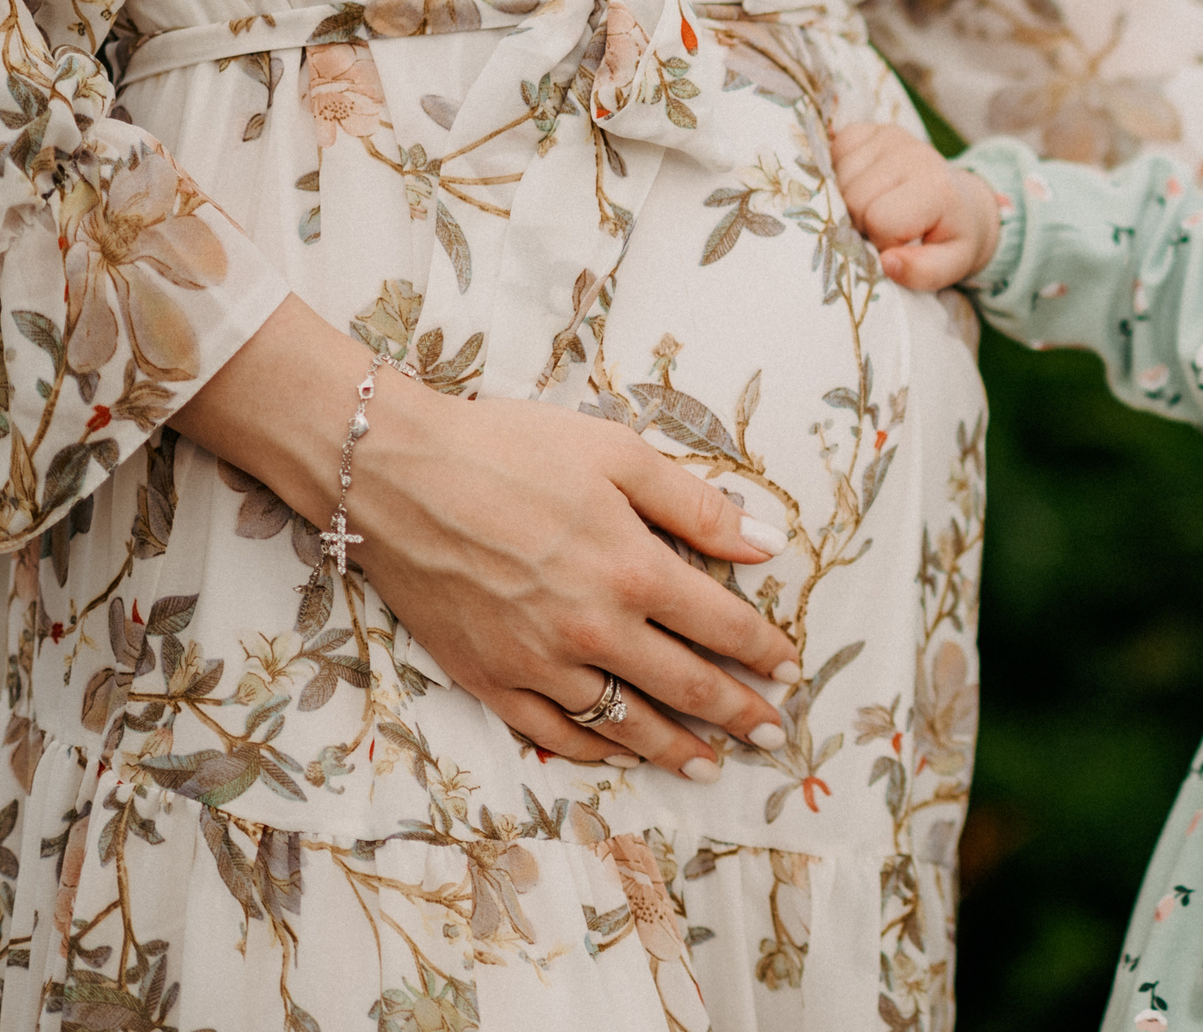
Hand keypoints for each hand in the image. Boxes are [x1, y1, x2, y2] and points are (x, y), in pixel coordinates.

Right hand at [174, 298, 803, 777]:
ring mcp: (538, 663)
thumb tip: (766, 542)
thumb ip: (697, 506)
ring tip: (708, 765)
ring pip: (623, 723)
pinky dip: (592, 749)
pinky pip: (551, 733)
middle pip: (685, 686)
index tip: (790, 671)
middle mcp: (594, 630)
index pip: (722, 626)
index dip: (764, 652)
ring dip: (673, 748)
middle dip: (736, 713)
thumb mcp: (619, 455)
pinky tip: (618, 755)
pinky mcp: (487, 678)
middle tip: (771, 734)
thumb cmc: (510, 451)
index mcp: (635, 571)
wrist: (397, 475)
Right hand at [829, 120, 1003, 290]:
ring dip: (848, 199)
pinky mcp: (873, 129)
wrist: (961, 204)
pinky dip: (841, 171)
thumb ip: (922, 273)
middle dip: (861, 222)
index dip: (882, 240)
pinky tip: (865, 184)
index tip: (900, 242)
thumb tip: (887, 263)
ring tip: (876, 207)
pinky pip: (836, 148)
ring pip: (838, 176)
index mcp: (935, 188)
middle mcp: (914, 154)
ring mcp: (892, 136)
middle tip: (885, 227)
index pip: (880, 219)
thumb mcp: (950, 266)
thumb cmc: (950, 238)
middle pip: (853, 198)